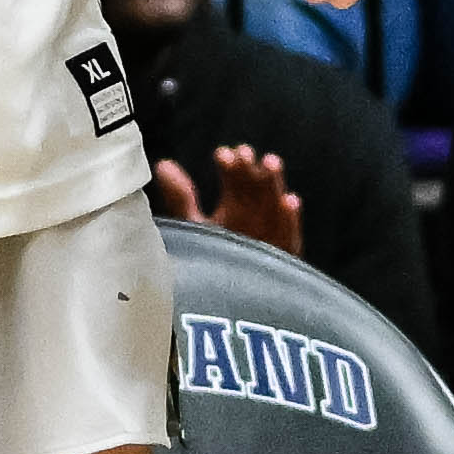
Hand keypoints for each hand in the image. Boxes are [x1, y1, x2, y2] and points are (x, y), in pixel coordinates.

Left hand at [158, 143, 309, 248]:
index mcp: (235, 201)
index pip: (235, 175)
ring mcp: (273, 227)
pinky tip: (288, 201)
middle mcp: (256, 210)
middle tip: (244, 154)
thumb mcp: (192, 224)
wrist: (224, 298)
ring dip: (274, 179)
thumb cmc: (210, 259)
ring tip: (270, 163)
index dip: (230, 163)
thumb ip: (180, 197)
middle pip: (256, 181)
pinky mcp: (284, 249)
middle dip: (252, 166)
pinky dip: (290, 216)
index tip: (222, 155)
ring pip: (276, 197)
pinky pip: (290, 230)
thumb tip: (162, 165)